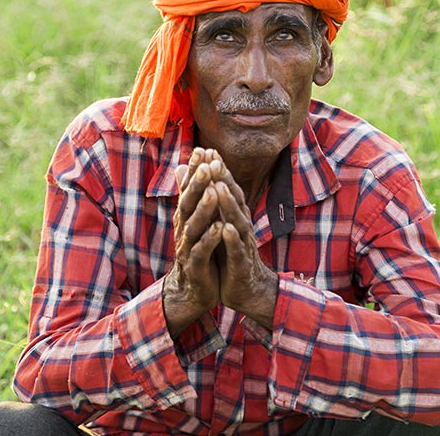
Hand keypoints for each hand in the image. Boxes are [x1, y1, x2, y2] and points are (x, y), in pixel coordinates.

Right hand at [162, 149, 222, 337]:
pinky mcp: (196, 266)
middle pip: (189, 203)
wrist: (193, 289)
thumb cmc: (198, 249)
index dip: (195, 170)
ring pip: (195, 226)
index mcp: (186, 217)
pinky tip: (220, 228)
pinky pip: (202, 251)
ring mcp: (188, 247)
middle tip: (206, 164)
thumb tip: (182, 166)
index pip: (189, 189)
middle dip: (198, 183)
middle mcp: (184, 228)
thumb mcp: (194, 220)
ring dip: (204, 208)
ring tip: (214, 191)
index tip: (203, 149)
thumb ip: (191, 194)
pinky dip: (211, 240)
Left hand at [209, 166, 278, 329]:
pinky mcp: (241, 264)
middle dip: (225, 180)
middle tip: (214, 161)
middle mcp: (241, 226)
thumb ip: (209, 202)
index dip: (219, 171)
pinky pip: (237, 250)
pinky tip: (225, 229)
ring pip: (237, 221)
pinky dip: (232, 239)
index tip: (208, 151)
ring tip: (219, 188)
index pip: (227, 190)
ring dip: (228, 204)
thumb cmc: (229, 253)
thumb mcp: (217, 225)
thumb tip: (193, 178)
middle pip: (234, 200)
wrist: (247, 289)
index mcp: (235, 217)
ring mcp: (243, 244)